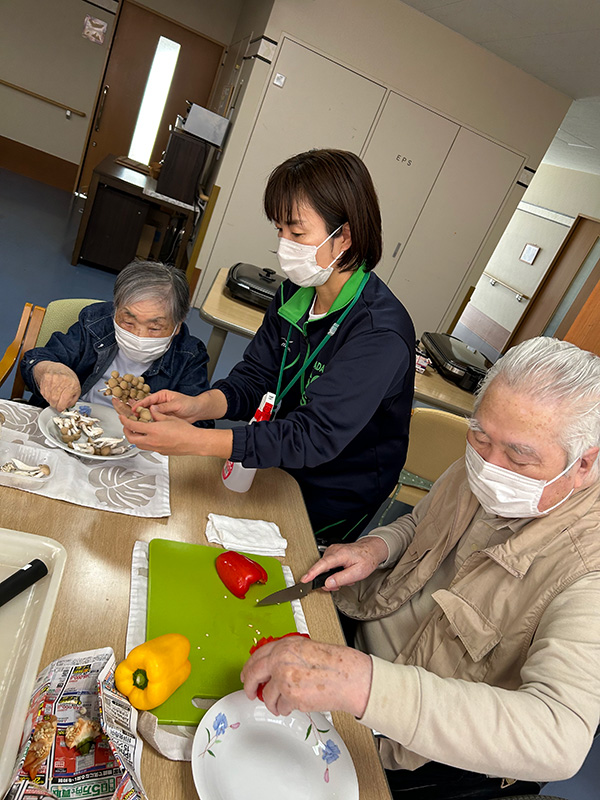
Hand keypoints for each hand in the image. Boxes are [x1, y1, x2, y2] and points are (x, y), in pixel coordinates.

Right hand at [33, 362, 80, 411]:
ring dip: (51, 400)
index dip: (62, 408)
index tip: (62, 408)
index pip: (63, 402)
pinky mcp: (44, 380)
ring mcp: (52, 380)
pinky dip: (47, 396)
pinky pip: (44, 394)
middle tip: (59, 402)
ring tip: (56, 395)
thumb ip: (73, 400)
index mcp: (72, 384)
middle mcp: (61, 381)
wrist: (56, 368)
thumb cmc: (68, 378)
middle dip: (56, 405)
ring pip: (48, 399)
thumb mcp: (77, 389)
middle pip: (55, 402)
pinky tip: (51, 391)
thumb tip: (67, 408)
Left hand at [118, 407, 232, 456]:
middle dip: (126, 432)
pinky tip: (150, 437)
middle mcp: (152, 441)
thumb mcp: (169, 417)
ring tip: (137, 432)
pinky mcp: (160, 452)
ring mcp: (156, 448)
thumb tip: (152, 410)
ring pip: (139, 445)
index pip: (132, 426)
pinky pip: (148, 447)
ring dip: (135, 438)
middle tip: (127, 426)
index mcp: (153, 430)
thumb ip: (157, 414)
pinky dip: (145, 442)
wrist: (194, 442)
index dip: (125, 421)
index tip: (122, 417)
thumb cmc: (185, 430)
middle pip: (131, 439)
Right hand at [131, 390, 203, 423]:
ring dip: (143, 419)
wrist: (198, 411)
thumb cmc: (190, 404)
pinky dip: (150, 424)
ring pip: (149, 415)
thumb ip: (165, 407)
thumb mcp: (177, 404)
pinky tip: (145, 428)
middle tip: (131, 417)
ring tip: (135, 423)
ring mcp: (161, 411)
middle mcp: (160, 403)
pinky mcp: (164, 418)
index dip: (140, 404)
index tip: (134, 409)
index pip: (148, 399)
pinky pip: (154, 421)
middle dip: (138, 412)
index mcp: (162, 395)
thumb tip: (153, 408)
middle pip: (145, 407)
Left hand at [241, 635, 371, 716]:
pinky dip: (286, 709)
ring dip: (273, 703)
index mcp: (285, 646)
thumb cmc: (334, 664)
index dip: (250, 667)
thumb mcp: (306, 648)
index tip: (248, 674)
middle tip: (250, 692)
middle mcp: (281, 660)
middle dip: (250, 686)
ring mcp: (284, 678)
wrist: (348, 677)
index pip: (257, 655)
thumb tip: (272, 668)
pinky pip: (281, 707)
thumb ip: (286, 655)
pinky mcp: (290, 697)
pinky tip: (295, 705)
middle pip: (254, 674)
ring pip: (267, 696)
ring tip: (282, 704)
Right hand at [301, 537, 388, 590]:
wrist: (370, 550)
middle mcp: (333, 551)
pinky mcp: (331, 553)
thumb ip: (341, 579)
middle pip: (322, 569)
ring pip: (325, 569)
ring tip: (345, 577)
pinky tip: (342, 573)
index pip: (323, 564)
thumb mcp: (357, 573)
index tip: (304, 580)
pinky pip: (327, 566)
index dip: (312, 573)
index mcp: (340, 554)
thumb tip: (328, 583)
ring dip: (333, 577)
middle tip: (339, 586)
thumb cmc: (366, 559)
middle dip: (329, 581)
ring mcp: (331, 551)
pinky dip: (333, 572)